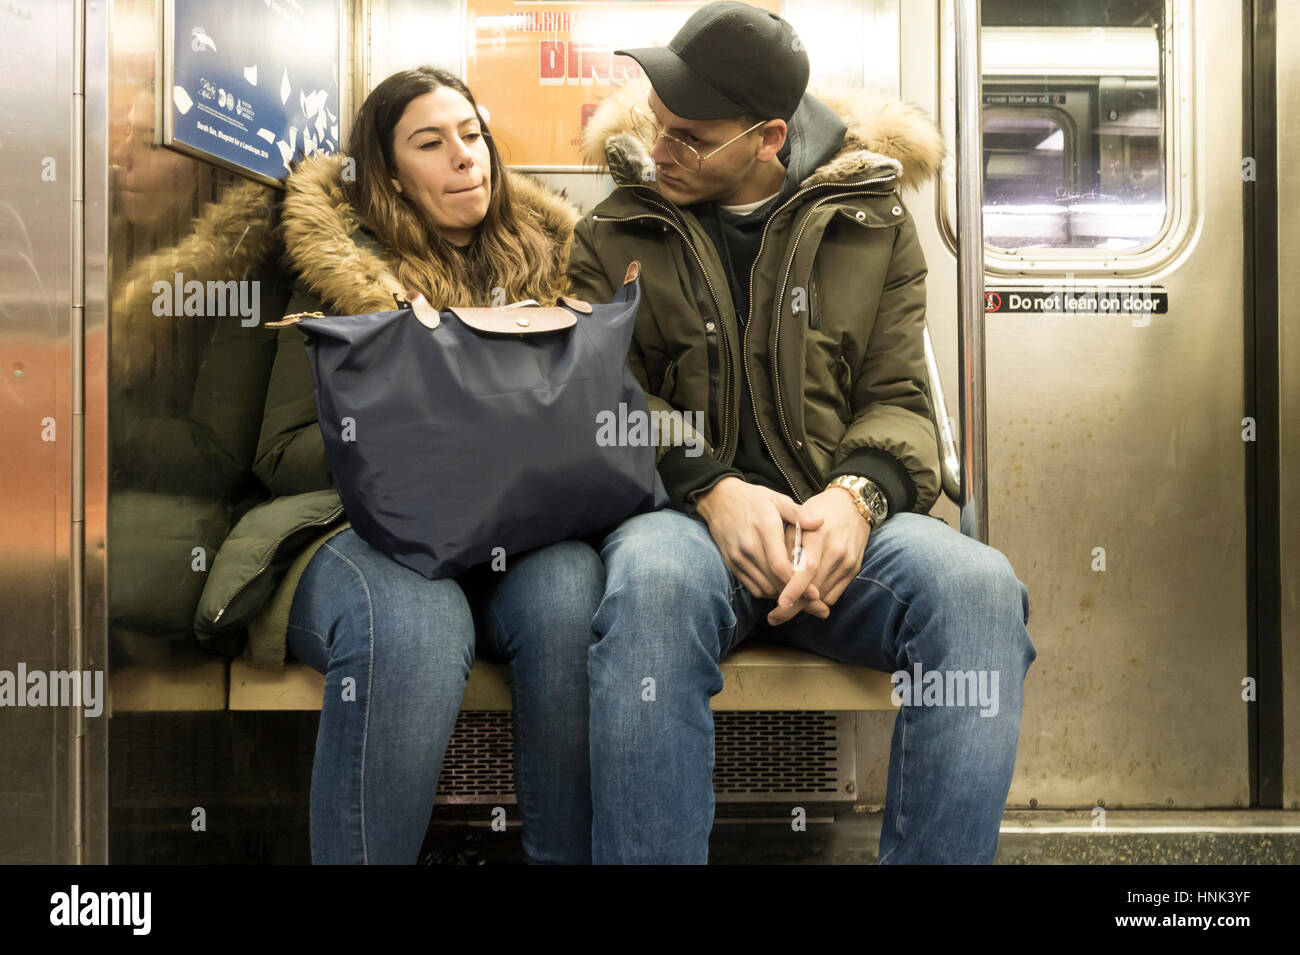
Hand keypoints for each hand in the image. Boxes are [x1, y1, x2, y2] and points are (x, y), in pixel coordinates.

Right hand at [695, 477, 824, 612]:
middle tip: (812, 600)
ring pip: (763, 587)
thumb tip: (821, 522)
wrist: (719, 498)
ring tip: (798, 592)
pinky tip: (780, 585)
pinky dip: (768, 591)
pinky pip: (752, 587)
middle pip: (773, 581)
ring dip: (781, 593)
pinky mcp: (731, 564)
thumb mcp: (778, 499)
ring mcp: (738, 557)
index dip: (798, 583)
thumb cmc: (753, 499)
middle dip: (794, 594)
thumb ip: (799, 513)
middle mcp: (749, 546)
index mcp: (764, 528)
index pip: (781, 566)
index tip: (815, 594)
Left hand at [767, 487, 870, 625]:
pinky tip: (804, 598)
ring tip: (785, 607)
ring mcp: (847, 562)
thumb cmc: (818, 510)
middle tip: (773, 617)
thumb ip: (787, 545)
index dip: (794, 589)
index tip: (779, 604)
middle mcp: (836, 551)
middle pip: (815, 588)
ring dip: (805, 605)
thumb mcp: (797, 519)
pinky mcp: (854, 569)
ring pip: (823, 595)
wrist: (853, 505)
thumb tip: (774, 575)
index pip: (807, 568)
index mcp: (819, 535)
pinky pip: (834, 595)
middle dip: (793, 607)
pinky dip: (818, 600)